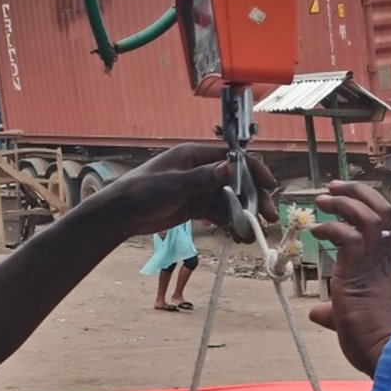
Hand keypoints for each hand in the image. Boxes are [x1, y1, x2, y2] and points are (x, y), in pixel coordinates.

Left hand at [102, 142, 277, 239]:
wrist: (120, 213)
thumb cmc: (141, 191)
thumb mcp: (173, 184)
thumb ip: (202, 178)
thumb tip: (229, 168)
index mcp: (194, 155)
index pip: (232, 159)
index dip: (254, 171)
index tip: (270, 186)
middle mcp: (200, 170)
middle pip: (235, 182)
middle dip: (253, 199)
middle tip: (269, 217)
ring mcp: (198, 189)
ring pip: (229, 200)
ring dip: (243, 214)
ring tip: (255, 232)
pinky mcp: (194, 207)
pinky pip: (218, 213)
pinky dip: (229, 222)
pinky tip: (239, 235)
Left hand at [308, 181, 390, 375]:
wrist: (389, 356)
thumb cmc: (376, 343)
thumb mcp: (351, 320)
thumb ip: (334, 312)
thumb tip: (318, 313)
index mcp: (384, 269)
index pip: (383, 225)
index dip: (366, 205)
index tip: (346, 198)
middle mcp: (382, 261)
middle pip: (381, 211)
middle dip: (357, 192)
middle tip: (333, 186)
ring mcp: (372, 266)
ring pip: (368, 216)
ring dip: (344, 202)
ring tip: (322, 200)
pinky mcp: (358, 274)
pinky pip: (348, 237)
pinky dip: (331, 227)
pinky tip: (316, 230)